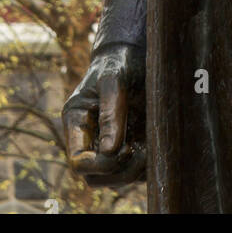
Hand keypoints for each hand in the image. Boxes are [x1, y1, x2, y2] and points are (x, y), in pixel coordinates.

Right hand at [62, 43, 145, 185]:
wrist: (134, 53)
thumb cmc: (119, 62)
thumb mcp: (113, 79)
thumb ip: (111, 111)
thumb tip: (110, 150)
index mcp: (77, 122)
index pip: (78, 160)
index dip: (98, 164)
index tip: (124, 148)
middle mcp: (89, 138)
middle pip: (93, 177)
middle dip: (117, 172)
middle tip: (140, 151)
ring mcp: (107, 143)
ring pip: (112, 179)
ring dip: (131, 172)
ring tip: (149, 149)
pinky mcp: (126, 144)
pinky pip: (130, 170)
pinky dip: (143, 168)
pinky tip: (154, 147)